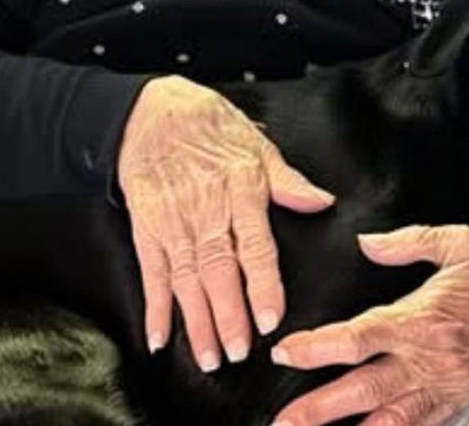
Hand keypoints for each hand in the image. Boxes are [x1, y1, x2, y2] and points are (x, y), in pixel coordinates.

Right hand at [117, 76, 334, 371]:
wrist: (149, 111)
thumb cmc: (209, 125)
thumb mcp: (257, 144)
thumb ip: (288, 180)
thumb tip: (322, 202)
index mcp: (240, 191)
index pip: (255, 246)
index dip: (263, 285)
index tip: (270, 317)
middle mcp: (206, 211)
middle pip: (219, 271)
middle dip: (229, 316)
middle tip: (240, 352)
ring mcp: (173, 223)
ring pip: (187, 280)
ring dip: (197, 322)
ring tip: (209, 357)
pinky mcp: (147, 229)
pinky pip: (151, 273)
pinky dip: (155, 308)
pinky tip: (160, 338)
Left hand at [270, 225, 468, 425]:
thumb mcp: (457, 243)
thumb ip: (407, 242)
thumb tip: (366, 243)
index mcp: (421, 319)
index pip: (358, 338)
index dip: (317, 348)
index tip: (285, 351)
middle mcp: (429, 359)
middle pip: (363, 390)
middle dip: (318, 409)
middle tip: (282, 421)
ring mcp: (443, 386)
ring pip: (388, 420)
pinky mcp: (458, 400)